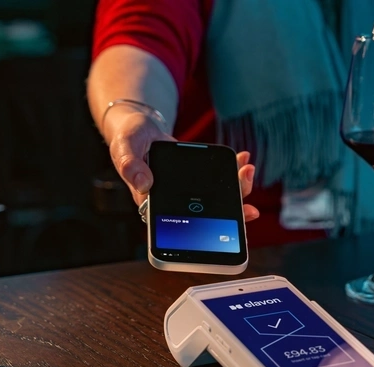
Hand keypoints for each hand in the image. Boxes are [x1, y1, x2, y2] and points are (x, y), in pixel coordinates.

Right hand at [106, 111, 259, 220]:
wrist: (140, 126)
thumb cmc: (128, 140)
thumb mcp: (123, 149)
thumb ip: (130, 165)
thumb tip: (143, 183)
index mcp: (155, 205)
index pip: (180, 227)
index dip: (203, 232)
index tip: (222, 230)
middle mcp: (176, 202)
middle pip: (208, 215)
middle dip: (232, 212)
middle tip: (250, 209)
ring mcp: (190, 191)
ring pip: (219, 198)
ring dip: (238, 189)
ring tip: (248, 172)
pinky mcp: (200, 177)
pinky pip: (220, 179)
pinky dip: (234, 170)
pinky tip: (243, 159)